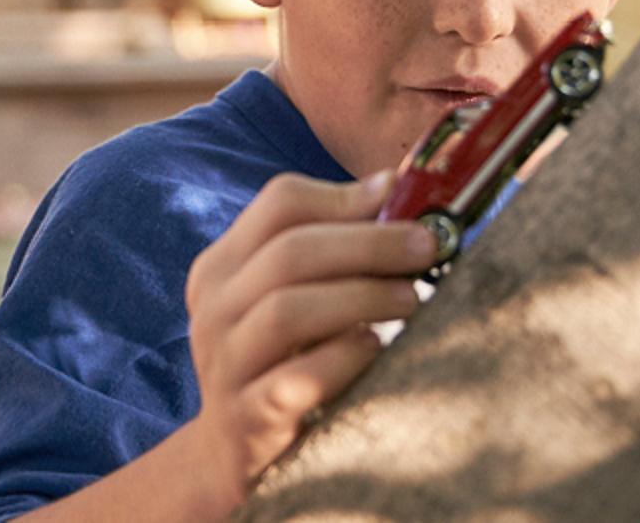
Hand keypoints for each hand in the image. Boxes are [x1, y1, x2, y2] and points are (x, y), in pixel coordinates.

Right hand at [180, 171, 436, 504]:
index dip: (347, 197)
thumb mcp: (288, 297)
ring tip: (411, 300)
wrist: (232, 455)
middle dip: (370, 244)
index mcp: (222, 267)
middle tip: (425, 250)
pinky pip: (295, 380)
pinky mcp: (247, 419)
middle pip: (289, 252)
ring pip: (287, 309)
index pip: (280, 202)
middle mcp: (213, 310)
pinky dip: (344, 358)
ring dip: (361, 297)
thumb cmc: (281, 361)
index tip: (402, 200)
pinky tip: (376, 350)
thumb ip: (327, 246)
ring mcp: (225, 365)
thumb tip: (392, 184)